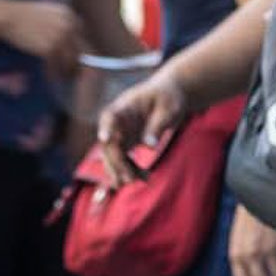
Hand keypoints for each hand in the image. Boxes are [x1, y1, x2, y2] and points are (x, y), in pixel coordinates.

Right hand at [1, 0, 83, 79]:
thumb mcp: (46, 12)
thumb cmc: (22, 16)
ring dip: (66, 72)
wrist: (7, 16)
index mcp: (68, 16)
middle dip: (75, 64)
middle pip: (79, 51)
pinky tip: (49, 77)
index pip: (81, 37)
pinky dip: (52, 73)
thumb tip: (70, 42)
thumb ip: (60, 23)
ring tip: (61, 79)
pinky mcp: (50, 48)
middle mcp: (68, 26)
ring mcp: (60, 37)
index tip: (74, 61)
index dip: (78, 51)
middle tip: (71, 74)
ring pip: (69, 61)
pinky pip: (56, 66)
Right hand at [95, 65, 187, 186]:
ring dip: (122, 170)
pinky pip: (123, 159)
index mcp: (126, 106)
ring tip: (140, 180)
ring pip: (113, 155)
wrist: (170, 95)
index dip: (106, 127)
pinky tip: (145, 178)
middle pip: (109, 143)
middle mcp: (118, 121)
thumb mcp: (169, 108)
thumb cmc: (169, 97)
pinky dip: (131, 170)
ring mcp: (121, 132)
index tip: (104, 139)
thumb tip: (149, 146)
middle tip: (129, 178)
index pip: (110, 116)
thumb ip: (158, 125)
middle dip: (116, 162)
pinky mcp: (127, 142)